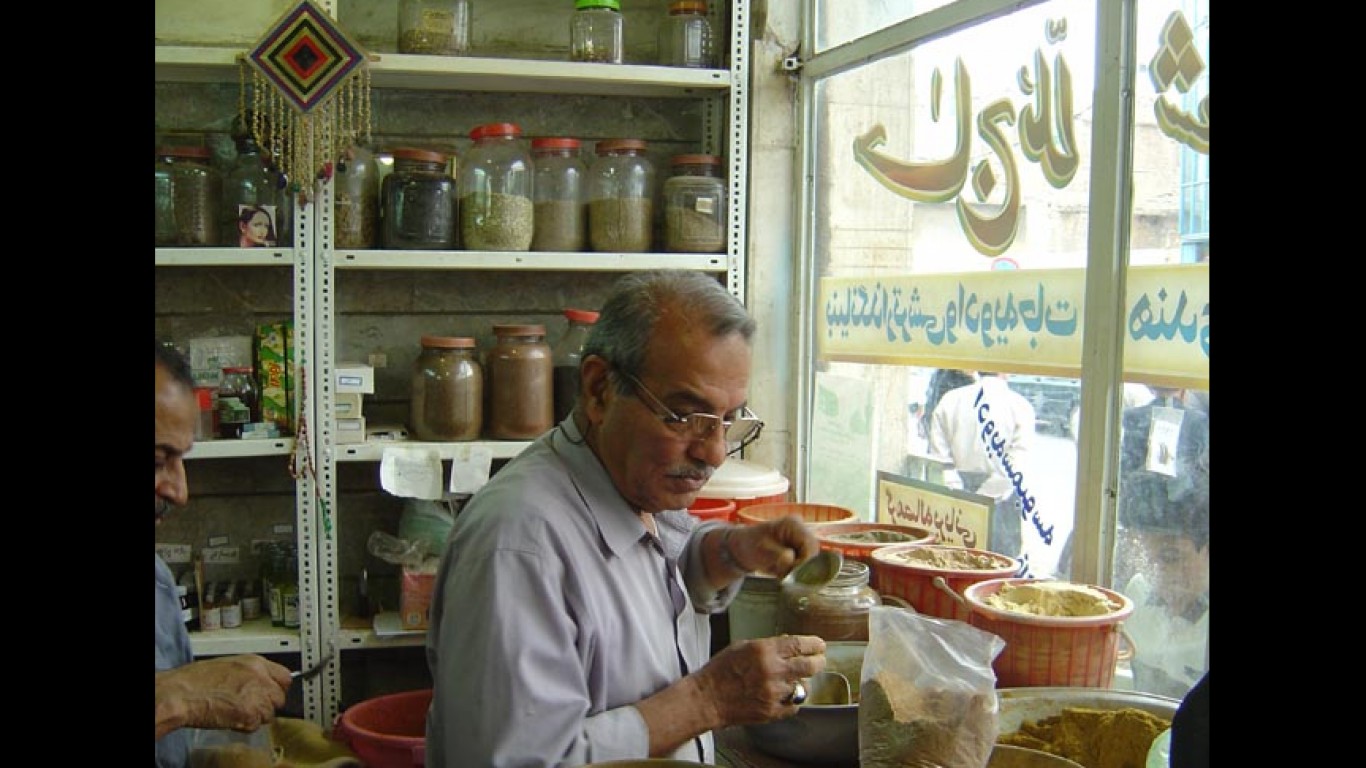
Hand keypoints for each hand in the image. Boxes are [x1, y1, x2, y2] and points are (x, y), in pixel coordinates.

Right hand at [156, 654, 292, 737]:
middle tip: (250, 707)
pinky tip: (230, 719)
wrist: (182, 693)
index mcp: (255, 663)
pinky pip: (256, 726)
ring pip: (269, 714)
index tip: (271, 694)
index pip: (284, 677)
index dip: (277, 688)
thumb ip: (249, 673)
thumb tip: (259, 682)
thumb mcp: (228, 665)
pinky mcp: (249, 714)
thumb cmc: (195, 680)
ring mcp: (257, 696)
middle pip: (279, 698)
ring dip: (255, 717)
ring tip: (235, 713)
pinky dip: (244, 726)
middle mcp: (260, 677)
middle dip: (267, 705)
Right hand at [695, 634, 826, 725]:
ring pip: (803, 688)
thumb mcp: (742, 647)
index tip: (820, 645)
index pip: (799, 644)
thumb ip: (767, 646)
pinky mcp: (772, 711)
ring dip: (801, 683)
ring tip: (794, 681)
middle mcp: (772, 671)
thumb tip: (787, 644)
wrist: (707, 699)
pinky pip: (794, 705)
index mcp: (764, 651)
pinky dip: (792, 700)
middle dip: (818, 662)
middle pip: (810, 666)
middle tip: (819, 661)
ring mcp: (774, 693)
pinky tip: (784, 696)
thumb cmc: (720, 671)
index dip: (814, 644)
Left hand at [728, 516, 821, 578]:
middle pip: (813, 553)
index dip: (805, 561)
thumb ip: (778, 555)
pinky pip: (806, 564)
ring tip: (781, 573)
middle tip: (786, 575)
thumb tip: (791, 559)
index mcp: (793, 524)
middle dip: (802, 567)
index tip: (793, 572)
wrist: (743, 548)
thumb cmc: (751, 546)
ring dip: (799, 570)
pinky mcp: (801, 550)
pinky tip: (783, 572)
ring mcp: (802, 540)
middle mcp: (802, 530)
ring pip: (812, 560)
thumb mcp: (762, 552)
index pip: (810, 544)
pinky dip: (796, 571)